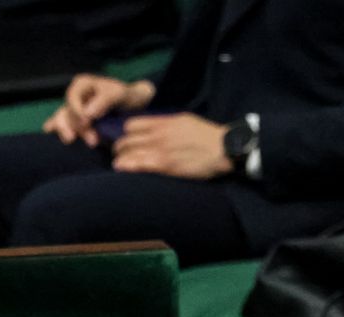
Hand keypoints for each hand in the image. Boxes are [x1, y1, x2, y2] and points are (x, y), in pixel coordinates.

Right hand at [43, 75, 154, 146]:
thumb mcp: (118, 94)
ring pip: (61, 122)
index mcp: (81, 84)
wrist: (130, 105)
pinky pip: (62, 128)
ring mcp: (71, 111)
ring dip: (70, 134)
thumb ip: (104, 100)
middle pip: (66, 112)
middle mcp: (73, 97)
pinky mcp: (73, 124)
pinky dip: (63, 135)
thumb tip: (87, 114)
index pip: (72, 97)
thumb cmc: (123, 96)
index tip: (86, 123)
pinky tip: (70, 142)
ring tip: (89, 143)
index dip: (76, 111)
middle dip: (77, 128)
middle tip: (93, 141)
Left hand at [112, 113, 233, 179]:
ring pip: (127, 153)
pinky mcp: (164, 164)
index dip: (125, 134)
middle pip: (125, 140)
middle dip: (119, 149)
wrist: (224, 148)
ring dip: (120, 160)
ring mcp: (160, 149)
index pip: (130, 125)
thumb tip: (151, 128)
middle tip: (120, 155)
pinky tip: (124, 170)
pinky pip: (137, 165)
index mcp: (163, 123)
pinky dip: (127, 167)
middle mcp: (158, 134)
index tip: (126, 141)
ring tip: (120, 165)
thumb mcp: (184, 121)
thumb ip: (165, 124)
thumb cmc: (206, 136)